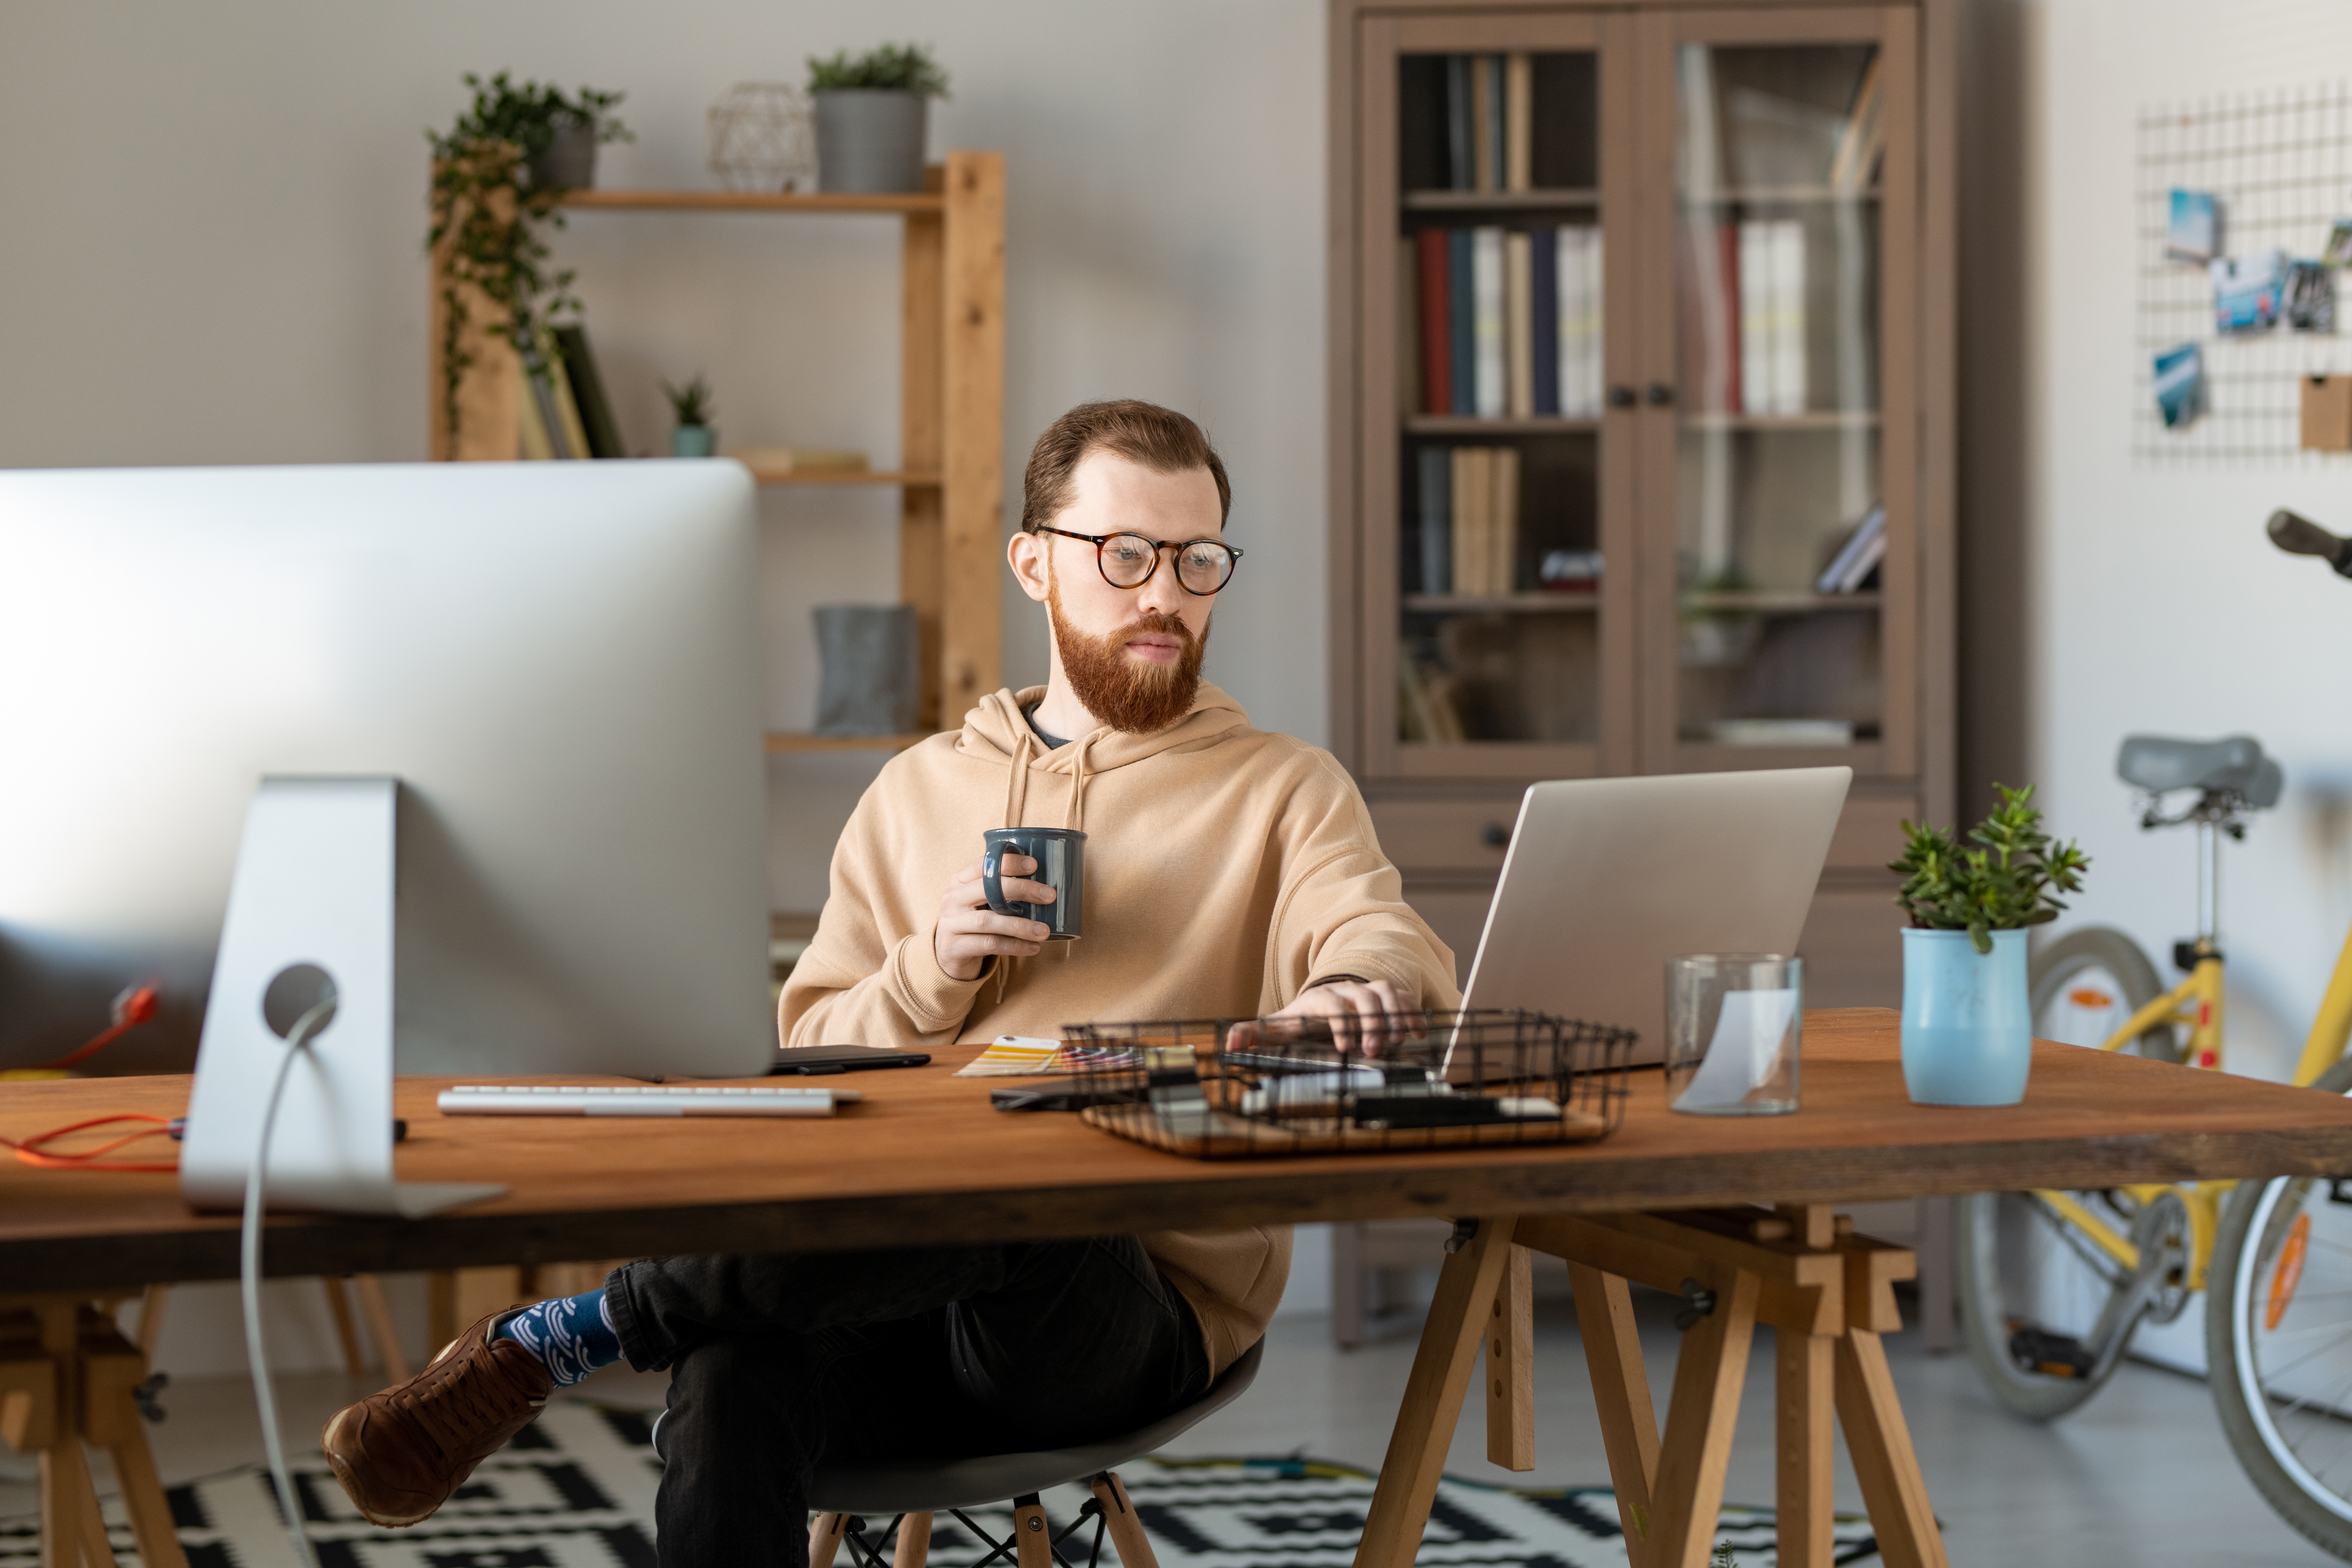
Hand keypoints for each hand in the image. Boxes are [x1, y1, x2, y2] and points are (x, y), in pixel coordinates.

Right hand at [935, 853, 1054, 981]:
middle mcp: (952, 899)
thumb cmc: (976, 922)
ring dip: (1020, 925)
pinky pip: (988, 944)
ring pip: (988, 921)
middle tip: (1049, 895)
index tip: (1034, 864)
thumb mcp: (982, 902)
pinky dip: (1013, 946)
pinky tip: (1033, 948)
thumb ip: (1001, 891)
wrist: (950, 956)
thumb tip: (1045, 883)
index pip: (982, 865)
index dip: (1007, 863)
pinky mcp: (953, 947)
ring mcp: (950, 923)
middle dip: (1021, 889)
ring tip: (1045, 931)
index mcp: (959, 881)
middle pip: (987, 889)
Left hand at [1260, 977, 1424, 1057]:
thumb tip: (1229, 1044)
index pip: (1330, 1004)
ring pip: (1385, 993)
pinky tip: (1418, 1031)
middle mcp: (1345, 990)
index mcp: (1319, 1000)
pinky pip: (1402, 996)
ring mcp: (1367, 989)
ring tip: (1400, 1040)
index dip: (1339, 1023)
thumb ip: (1253, 1034)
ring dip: (1394, 1015)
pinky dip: (1411, 1011)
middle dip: (1370, 1023)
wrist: (1325, 1000)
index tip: (1344, 1047)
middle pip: (1362, 997)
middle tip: (1374, 1050)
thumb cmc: (1304, 1019)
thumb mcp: (1279, 1026)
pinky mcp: (1385, 995)